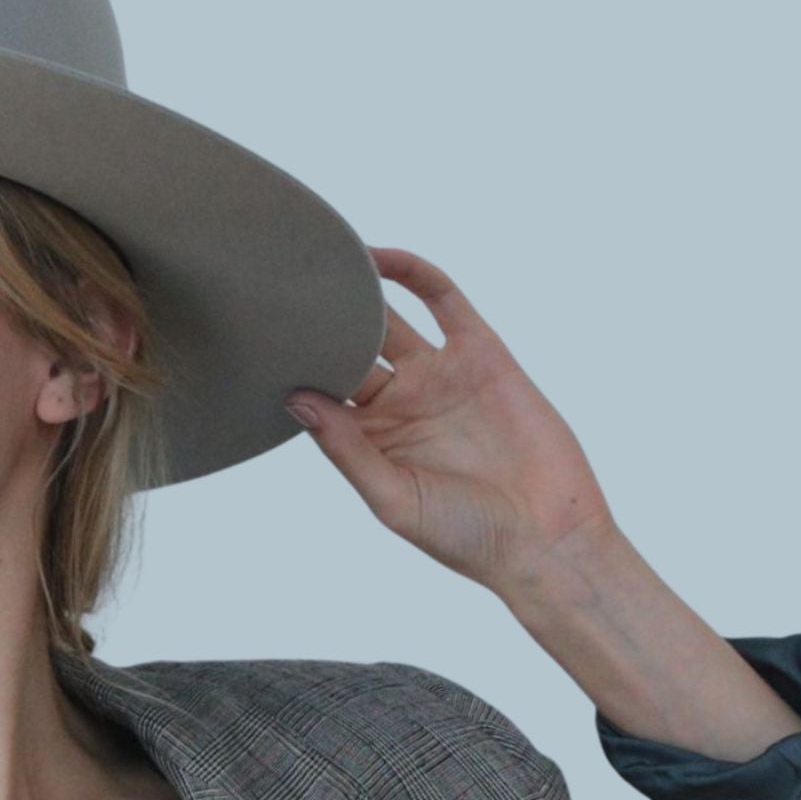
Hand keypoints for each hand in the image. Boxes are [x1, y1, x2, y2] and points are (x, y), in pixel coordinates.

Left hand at [284, 247, 617, 595]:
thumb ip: (346, 448)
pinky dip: (413, 273)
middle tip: (278, 288)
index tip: (254, 339)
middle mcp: (403, 401)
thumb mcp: (392, 498)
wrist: (546, 541)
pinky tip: (378, 258)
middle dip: (317, 321)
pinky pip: (443, 300)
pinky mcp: (482, 354)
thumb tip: (296, 399)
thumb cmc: (466, 537)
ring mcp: (441, 375)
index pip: (321, 387)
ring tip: (319, 260)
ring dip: (358, 290)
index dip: (293, 364)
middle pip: (348, 346)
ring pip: (389, 317)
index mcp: (373, 438)